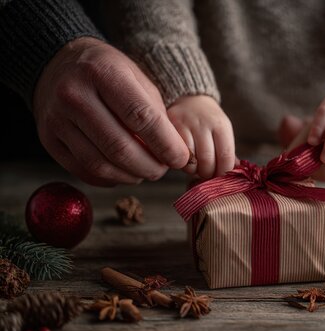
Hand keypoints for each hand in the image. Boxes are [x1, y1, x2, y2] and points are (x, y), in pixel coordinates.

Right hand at [33, 37, 190, 186]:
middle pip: (119, 147)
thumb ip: (156, 112)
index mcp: (102, 72)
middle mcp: (74, 95)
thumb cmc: (107, 72)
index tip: (181, 159)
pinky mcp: (49, 140)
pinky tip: (124, 173)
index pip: (141, 117)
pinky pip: (84, 171)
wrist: (58, 64)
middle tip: (164, 170)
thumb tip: (176, 153)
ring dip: (131, 176)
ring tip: (146, 172)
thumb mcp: (136, 77)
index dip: (166, 144)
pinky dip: (111, 179)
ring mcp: (57, 120)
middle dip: (150, 166)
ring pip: (101, 165)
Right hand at [167, 95, 234, 178]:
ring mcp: (185, 126)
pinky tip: (185, 160)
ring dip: (194, 170)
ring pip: (191, 161)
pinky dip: (182, 163)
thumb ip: (227, 152)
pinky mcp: (169, 128)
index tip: (221, 176)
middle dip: (208, 173)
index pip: (226, 156)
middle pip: (208, 161)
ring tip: (196, 166)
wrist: (189, 99)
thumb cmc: (208, 122)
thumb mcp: (222, 131)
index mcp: (221, 125)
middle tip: (207, 173)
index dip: (223, 172)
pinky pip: (176, 155)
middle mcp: (204, 124)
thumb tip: (235, 171)